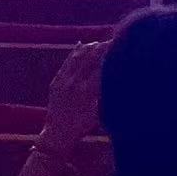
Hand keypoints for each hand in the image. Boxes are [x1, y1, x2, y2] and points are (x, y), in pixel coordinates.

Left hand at [36, 41, 106, 156]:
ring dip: (89, 48)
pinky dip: (74, 53)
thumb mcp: (98, 112)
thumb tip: (116, 79)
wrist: (58, 133)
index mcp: (87, 91)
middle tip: (113, 42)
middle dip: (102, 48)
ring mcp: (63, 80)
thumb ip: (106, 94)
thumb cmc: (82, 125)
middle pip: (90, 58)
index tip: (120, 50)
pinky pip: (66, 62)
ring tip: (99, 43)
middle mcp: (74, 82)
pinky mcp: (56, 81)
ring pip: (77, 57)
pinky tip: (81, 45)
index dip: (111, 57)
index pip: (101, 67)